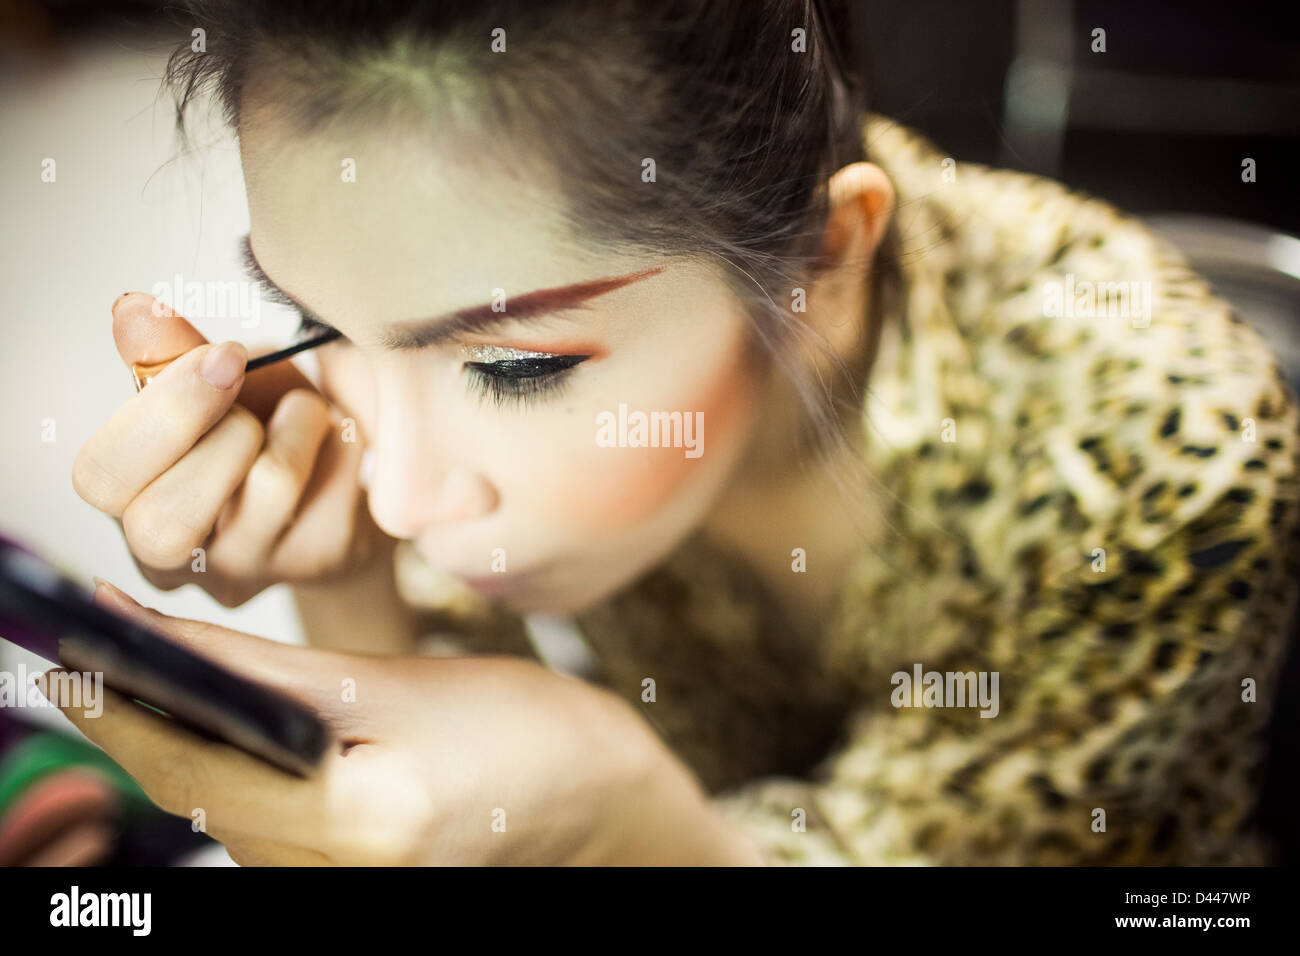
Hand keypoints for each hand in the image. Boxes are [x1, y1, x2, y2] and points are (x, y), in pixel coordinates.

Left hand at [40, 581, 764, 864]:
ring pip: (212, 808)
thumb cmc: (523, 735)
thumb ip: (277, 675)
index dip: (116, 701)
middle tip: (89, 645)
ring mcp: (324, 886)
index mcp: (348, 827)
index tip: (63, 644)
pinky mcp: (334, 876)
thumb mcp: (398, 686)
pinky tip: (222, 721)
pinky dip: (222, 766)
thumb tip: (167, 645)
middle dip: (133, 717)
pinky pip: (250, 820)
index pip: (189, 762)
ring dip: (173, 740)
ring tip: (142, 671)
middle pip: (188, 792)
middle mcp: (322, 876)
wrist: (595, 806)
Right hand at [72, 292, 382, 606]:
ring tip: (307, 410)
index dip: (161, 412)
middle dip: (224, 430)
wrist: (352, 479)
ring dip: (297, 421)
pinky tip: (341, 445)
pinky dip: (345, 441)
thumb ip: (173, 355)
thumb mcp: (217, 384)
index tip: (221, 357)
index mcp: (130, 501)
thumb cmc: (266, 428)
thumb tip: (132, 311)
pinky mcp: (319, 562)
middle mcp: (175, 557)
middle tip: (256, 394)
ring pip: (268, 487)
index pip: (101, 479)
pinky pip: (336, 485)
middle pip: (163, 522)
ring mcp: (248, 571)